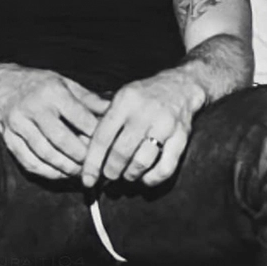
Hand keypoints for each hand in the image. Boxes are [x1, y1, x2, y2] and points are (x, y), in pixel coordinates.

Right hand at [0, 66, 109, 179]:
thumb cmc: (36, 83)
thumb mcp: (63, 82)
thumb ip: (88, 98)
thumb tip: (113, 110)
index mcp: (53, 91)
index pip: (81, 119)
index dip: (97, 136)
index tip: (108, 146)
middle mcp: (35, 107)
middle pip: (63, 140)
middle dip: (82, 157)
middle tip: (95, 167)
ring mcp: (19, 123)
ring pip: (46, 153)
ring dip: (66, 167)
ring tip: (80, 172)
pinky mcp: (8, 137)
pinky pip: (28, 161)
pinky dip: (46, 171)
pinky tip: (59, 173)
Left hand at [81, 70, 204, 188]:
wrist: (180, 86)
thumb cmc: (144, 96)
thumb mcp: (121, 97)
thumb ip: (104, 120)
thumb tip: (85, 153)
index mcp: (125, 101)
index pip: (102, 137)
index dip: (92, 162)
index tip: (87, 179)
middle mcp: (144, 112)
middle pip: (121, 152)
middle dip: (110, 171)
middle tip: (108, 176)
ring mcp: (165, 124)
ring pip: (141, 162)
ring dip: (130, 175)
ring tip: (126, 175)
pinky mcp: (182, 137)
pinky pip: (165, 168)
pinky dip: (152, 179)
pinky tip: (145, 177)